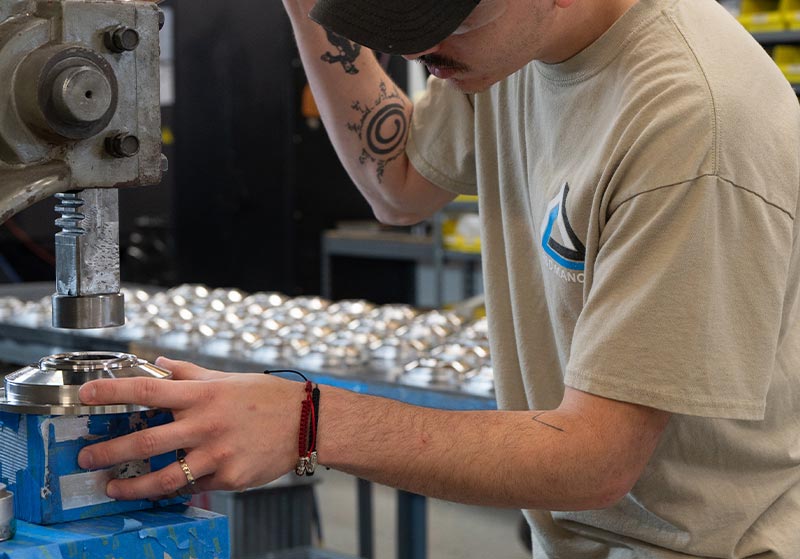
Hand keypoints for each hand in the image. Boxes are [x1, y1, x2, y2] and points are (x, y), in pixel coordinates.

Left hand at [77, 357, 303, 499]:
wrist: (306, 423)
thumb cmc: (266, 399)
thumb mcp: (227, 380)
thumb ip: (190, 374)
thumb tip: (160, 365)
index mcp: (203, 396)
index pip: (147, 390)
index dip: (112, 391)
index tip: (86, 395)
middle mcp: (206, 425)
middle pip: (146, 440)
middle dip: (109, 451)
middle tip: (86, 458)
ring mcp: (217, 455)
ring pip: (164, 476)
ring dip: (132, 484)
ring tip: (112, 487)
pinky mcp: (229, 478)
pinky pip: (193, 487)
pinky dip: (174, 488)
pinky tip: (160, 489)